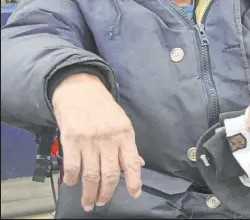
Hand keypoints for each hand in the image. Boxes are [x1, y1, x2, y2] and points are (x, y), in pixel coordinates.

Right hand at [52, 73, 143, 211]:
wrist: (79, 88)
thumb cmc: (102, 106)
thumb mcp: (121, 122)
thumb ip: (127, 145)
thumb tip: (137, 164)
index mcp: (124, 134)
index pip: (131, 162)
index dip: (135, 181)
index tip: (135, 194)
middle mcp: (108, 139)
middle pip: (110, 173)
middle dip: (106, 193)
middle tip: (101, 203)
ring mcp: (89, 140)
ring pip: (91, 175)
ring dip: (89, 193)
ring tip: (88, 202)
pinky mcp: (71, 140)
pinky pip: (72, 166)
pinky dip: (72, 179)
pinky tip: (72, 183)